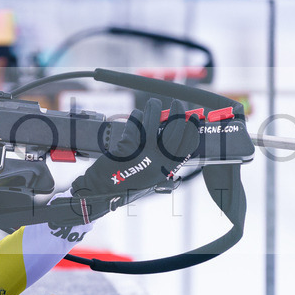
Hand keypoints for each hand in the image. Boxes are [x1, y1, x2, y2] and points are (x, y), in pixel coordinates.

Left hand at [71, 98, 198, 216]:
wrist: (101, 191)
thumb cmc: (125, 185)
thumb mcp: (151, 179)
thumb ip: (163, 162)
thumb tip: (172, 135)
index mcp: (166, 170)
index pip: (187, 146)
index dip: (192, 129)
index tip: (193, 117)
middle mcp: (157, 162)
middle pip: (174, 131)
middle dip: (178, 113)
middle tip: (177, 103)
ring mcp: (142, 153)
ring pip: (153, 123)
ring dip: (155, 109)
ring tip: (154, 103)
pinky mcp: (126, 146)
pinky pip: (135, 124)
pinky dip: (136, 116)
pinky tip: (137, 114)